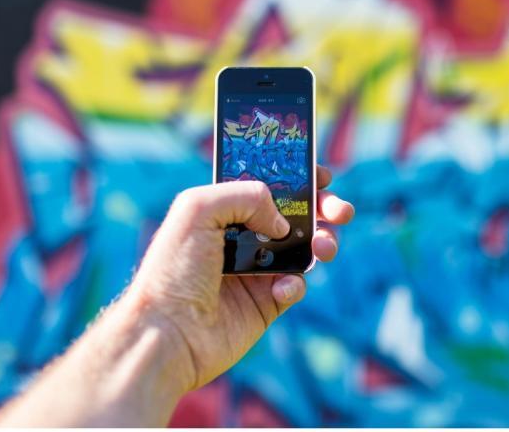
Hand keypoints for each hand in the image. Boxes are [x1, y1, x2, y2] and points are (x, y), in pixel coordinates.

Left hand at [124, 165, 353, 395]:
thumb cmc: (173, 270)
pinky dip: (297, 283)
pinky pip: (296, 286)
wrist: (168, 334)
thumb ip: (247, 195)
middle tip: (340, 211)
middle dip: (323, 207)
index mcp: (222, 210)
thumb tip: (280, 222)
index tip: (322, 175)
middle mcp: (241, 237)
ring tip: (324, 247)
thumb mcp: (199, 209)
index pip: (266, 184)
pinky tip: (281, 289)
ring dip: (322, 241)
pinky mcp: (265, 303)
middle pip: (294, 214)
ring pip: (304, 247)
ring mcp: (255, 271)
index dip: (296, 177)